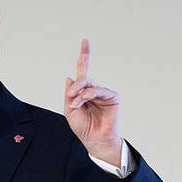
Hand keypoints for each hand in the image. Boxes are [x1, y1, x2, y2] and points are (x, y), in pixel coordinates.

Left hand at [64, 39, 122, 165]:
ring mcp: (103, 94)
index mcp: (84, 92)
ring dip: (80, 93)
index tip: (85, 42)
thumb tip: (70, 77)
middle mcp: (94, 91)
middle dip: (76, 85)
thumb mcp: (69, 110)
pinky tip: (82, 102)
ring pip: (89, 85)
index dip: (84, 56)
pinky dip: (87, 95)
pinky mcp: (112, 98)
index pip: (83, 71)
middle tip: (70, 95)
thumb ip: (69, 94)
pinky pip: (98, 91)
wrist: (93, 140)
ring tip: (75, 103)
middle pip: (84, 78)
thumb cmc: (82, 127)